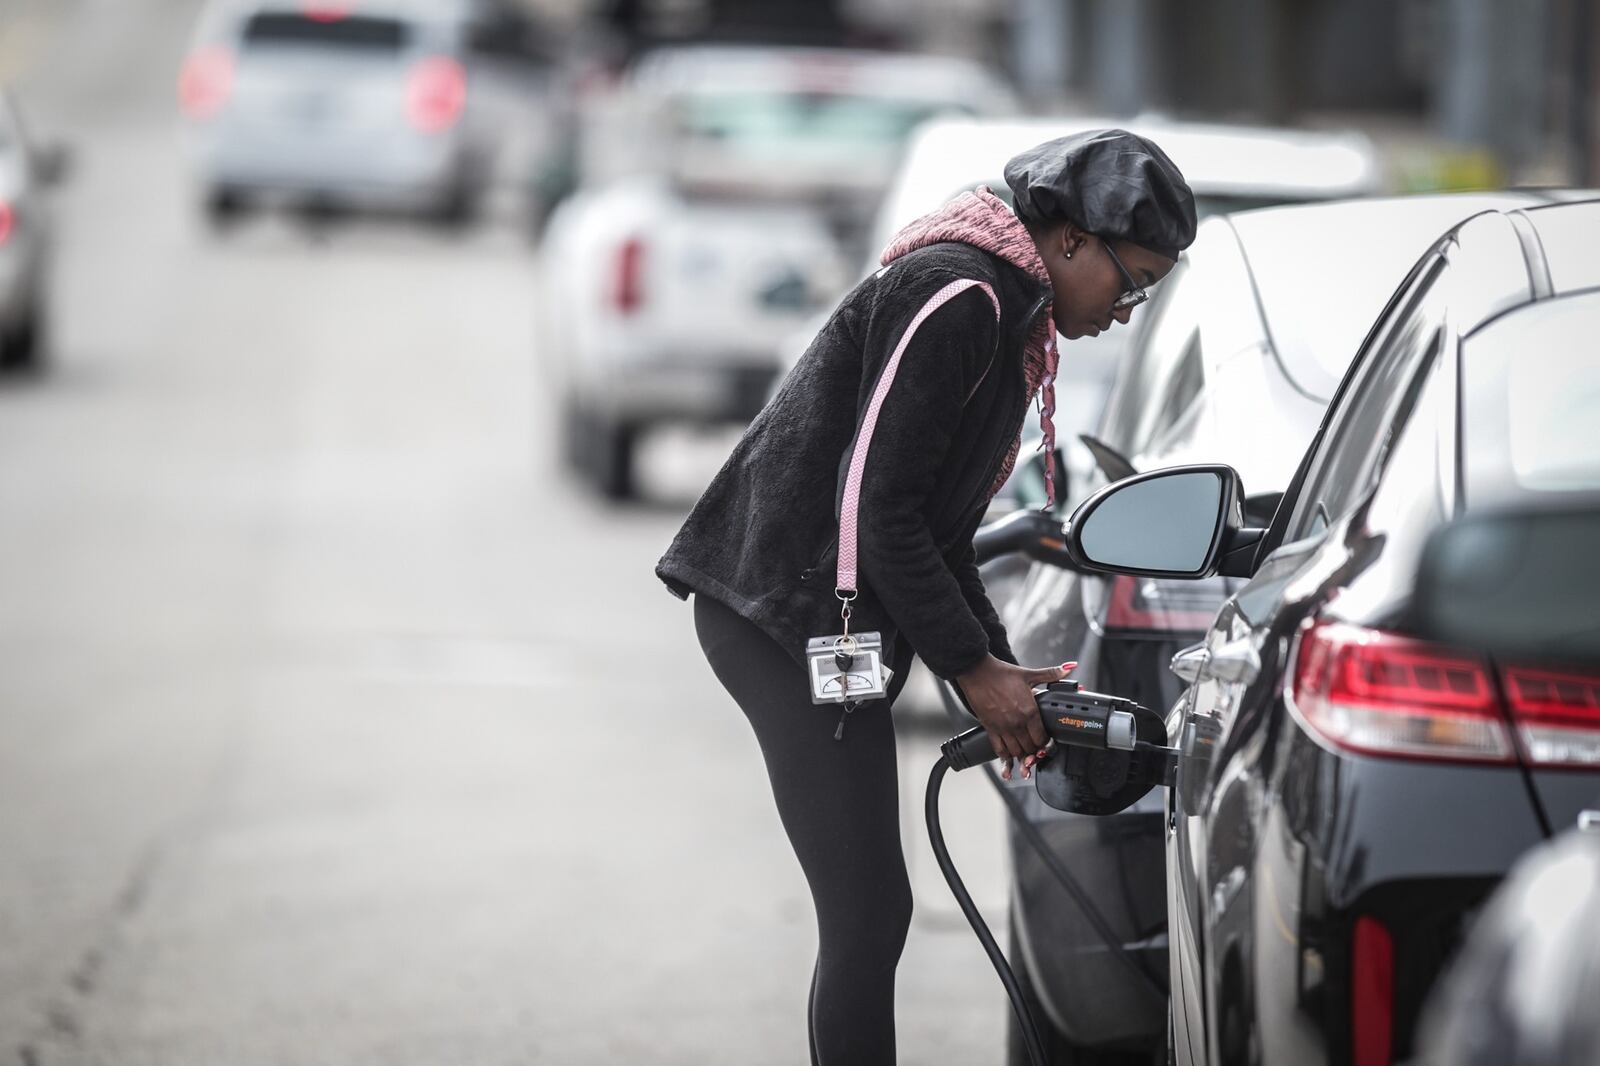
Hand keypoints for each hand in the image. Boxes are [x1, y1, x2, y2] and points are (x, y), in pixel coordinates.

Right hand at [956, 656, 1076, 775]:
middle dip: (1035, 752)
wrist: (977, 672)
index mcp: (1029, 711)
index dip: (1046, 745)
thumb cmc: (1001, 673)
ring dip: (1022, 757)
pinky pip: (999, 750)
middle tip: (1037, 752)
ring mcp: (1003, 727)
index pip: (1042, 738)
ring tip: (1025, 758)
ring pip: (1016, 752)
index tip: (1047, 744)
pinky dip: (1005, 759)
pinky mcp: (990, 728)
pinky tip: (1009, 762)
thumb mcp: (1029, 674)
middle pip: (1031, 748)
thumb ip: (1051, 674)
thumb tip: (1069, 668)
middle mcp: (1017, 723)